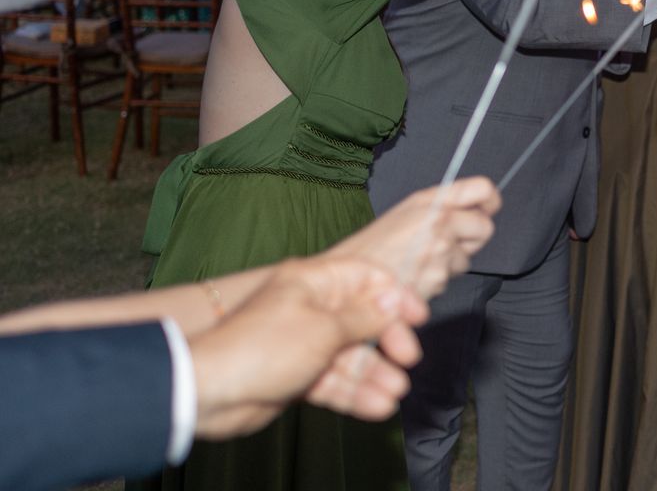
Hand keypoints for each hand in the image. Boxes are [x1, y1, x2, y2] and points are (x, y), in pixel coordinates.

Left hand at [191, 256, 428, 438]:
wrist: (207, 392)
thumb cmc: (261, 348)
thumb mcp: (323, 329)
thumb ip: (364, 317)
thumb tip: (395, 301)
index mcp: (313, 282)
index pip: (366, 278)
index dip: (395, 296)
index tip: (419, 318)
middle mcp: (310, 308)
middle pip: (362, 320)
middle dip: (387, 342)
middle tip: (407, 360)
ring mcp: (303, 343)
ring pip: (349, 356)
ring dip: (372, 375)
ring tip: (393, 394)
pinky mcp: (296, 375)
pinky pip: (332, 381)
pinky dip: (352, 394)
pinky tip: (375, 407)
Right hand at [324, 176, 500, 300]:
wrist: (344, 284)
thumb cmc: (368, 252)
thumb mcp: (401, 216)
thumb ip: (437, 210)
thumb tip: (470, 214)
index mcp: (428, 200)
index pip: (481, 189)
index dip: (489, 201)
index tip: (488, 209)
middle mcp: (438, 220)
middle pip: (485, 227)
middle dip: (472, 240)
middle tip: (447, 246)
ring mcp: (441, 249)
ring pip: (466, 259)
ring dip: (450, 265)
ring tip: (418, 264)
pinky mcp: (439, 277)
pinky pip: (449, 281)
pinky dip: (436, 283)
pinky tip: (413, 279)